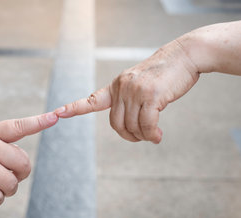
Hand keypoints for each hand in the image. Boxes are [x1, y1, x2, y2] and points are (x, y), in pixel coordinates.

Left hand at [55, 40, 199, 142]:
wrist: (183, 56)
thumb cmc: (163, 74)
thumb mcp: (139, 83)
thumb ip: (130, 100)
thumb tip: (130, 126)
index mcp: (116, 85)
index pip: (91, 100)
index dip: (74, 108)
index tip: (57, 113)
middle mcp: (122, 87)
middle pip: (117, 124)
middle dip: (129, 136)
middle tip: (142, 138)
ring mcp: (136, 91)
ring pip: (132, 126)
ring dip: (143, 137)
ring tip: (153, 136)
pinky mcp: (151, 95)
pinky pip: (146, 125)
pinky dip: (151, 135)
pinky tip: (157, 136)